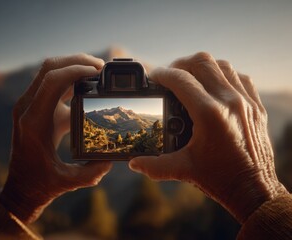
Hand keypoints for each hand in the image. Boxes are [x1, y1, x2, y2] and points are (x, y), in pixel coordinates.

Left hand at [0, 54, 111, 223]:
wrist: (21, 186)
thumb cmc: (41, 182)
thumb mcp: (69, 180)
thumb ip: (93, 172)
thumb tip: (112, 158)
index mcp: (35, 122)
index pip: (52, 81)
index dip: (76, 70)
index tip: (97, 72)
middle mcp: (28, 108)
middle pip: (50, 68)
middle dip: (77, 61)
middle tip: (101, 66)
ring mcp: (29, 105)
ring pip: (49, 71)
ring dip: (73, 66)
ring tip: (96, 72)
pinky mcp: (35, 107)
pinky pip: (50, 83)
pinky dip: (69, 78)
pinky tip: (86, 84)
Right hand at [129, 52, 287, 222]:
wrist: (254, 189)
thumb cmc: (220, 179)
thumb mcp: (183, 170)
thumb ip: (154, 166)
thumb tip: (134, 163)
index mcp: (209, 114)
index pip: (180, 80)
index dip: (162, 74)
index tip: (153, 77)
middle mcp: (230, 102)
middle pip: (202, 62)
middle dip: (180, 64)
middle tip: (170, 75)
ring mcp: (246, 101)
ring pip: (222, 65)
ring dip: (203, 67)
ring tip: (190, 77)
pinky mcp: (256, 106)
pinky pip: (240, 77)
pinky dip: (224, 75)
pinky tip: (214, 86)